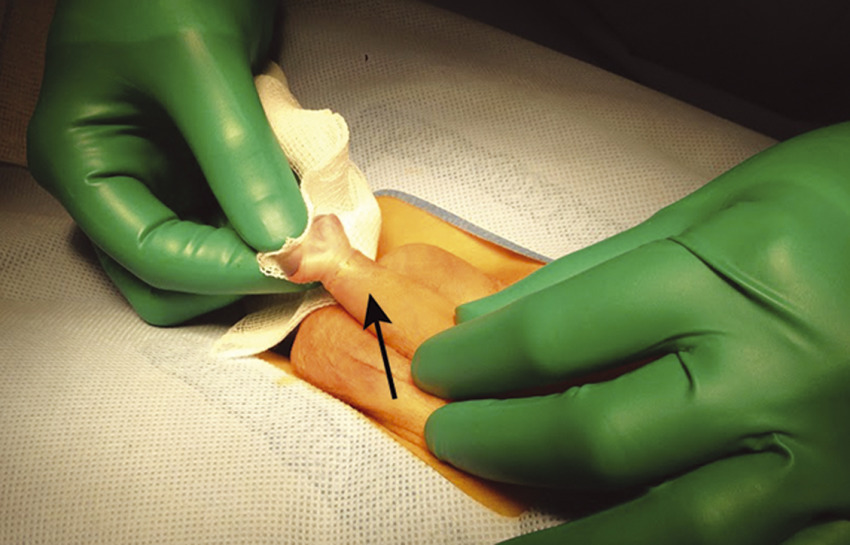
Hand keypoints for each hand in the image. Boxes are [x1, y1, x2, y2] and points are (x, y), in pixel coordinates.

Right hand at [27, 0, 307, 324]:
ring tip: (307, 223)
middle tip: (300, 255)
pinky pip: (235, 223)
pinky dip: (269, 223)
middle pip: (168, 278)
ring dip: (257, 253)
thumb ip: (239, 157)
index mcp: (83, 162)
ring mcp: (161, 180)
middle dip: (234, 275)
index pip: (149, 255)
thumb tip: (283, 240)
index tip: (291, 264)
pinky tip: (302, 202)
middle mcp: (116, 183)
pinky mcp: (201, 172)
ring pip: (206, 260)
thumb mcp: (202, 67)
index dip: (222, 271)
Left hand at [413, 123, 849, 543]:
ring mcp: (820, 451)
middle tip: (451, 434)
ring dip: (574, 538)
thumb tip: (493, 319)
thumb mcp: (715, 211)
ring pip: (669, 523)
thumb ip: (597, 274)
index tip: (439, 367)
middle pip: (598, 432)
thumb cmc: (842, 202)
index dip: (481, 360)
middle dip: (504, 439)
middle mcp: (776, 375)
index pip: (562, 338)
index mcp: (736, 279)